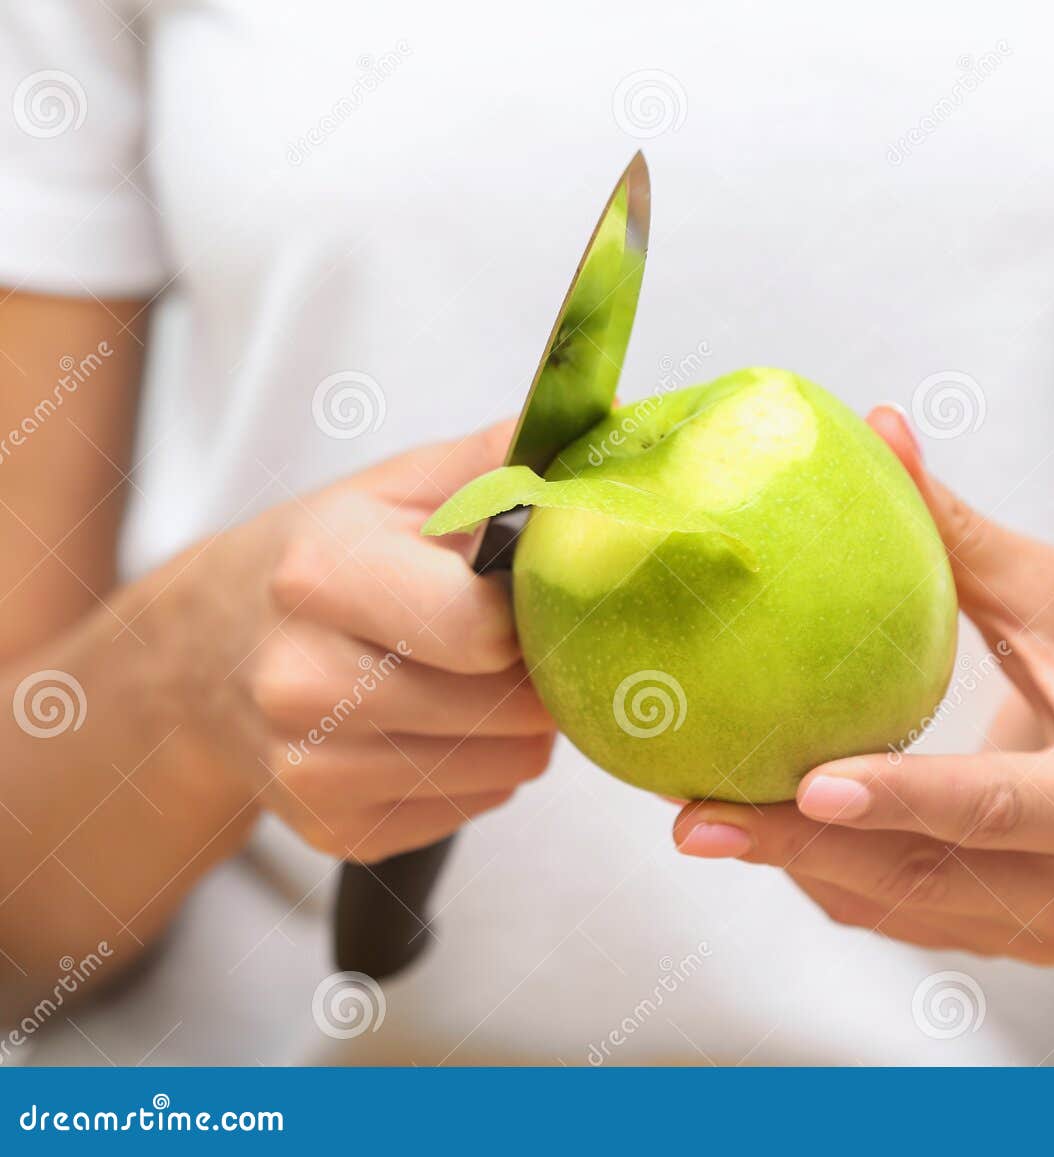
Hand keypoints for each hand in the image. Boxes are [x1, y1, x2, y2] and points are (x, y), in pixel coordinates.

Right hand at [147, 422, 554, 861]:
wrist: (205, 654)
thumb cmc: (320, 557)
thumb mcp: (398, 485)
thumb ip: (503, 457)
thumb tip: (615, 427)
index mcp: (319, 576)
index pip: (484, 630)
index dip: (531, 615)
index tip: (527, 595)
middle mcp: (300, 682)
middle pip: (506, 709)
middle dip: (536, 672)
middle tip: (514, 640)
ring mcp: (311, 769)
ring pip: (507, 768)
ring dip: (517, 725)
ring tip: (473, 679)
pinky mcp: (334, 831)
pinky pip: (475, 808)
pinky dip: (480, 770)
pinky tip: (438, 725)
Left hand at [672, 406, 1053, 964]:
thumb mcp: (1053, 584)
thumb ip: (959, 526)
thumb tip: (877, 426)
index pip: (1003, 805)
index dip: (905, 800)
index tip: (806, 784)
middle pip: (930, 875)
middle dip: (802, 848)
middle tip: (694, 817)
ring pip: (902, 909)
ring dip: (801, 867)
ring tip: (703, 815)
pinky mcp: (1018, 939)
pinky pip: (903, 916)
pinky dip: (830, 875)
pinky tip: (761, 824)